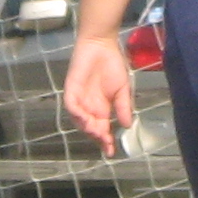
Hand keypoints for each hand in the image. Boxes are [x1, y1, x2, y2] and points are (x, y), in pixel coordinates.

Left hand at [62, 34, 135, 154]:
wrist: (102, 45)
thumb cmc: (112, 65)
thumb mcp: (123, 90)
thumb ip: (124, 107)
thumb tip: (127, 126)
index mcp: (101, 108)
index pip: (102, 129)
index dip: (105, 141)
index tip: (111, 152)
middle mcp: (88, 106)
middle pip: (90, 127)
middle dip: (97, 136)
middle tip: (104, 140)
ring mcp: (79, 98)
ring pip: (78, 119)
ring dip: (86, 127)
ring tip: (96, 132)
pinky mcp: (71, 88)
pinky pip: (71, 105)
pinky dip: (77, 113)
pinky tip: (85, 118)